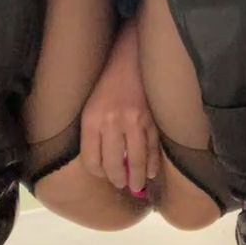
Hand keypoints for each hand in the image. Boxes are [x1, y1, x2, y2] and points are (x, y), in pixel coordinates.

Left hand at [80, 21, 159, 193]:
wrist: (131, 59)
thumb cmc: (108, 85)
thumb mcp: (92, 108)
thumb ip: (96, 136)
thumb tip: (107, 168)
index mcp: (92, 120)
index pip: (92, 162)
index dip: (99, 173)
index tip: (105, 175)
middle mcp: (111, 122)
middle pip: (114, 165)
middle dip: (119, 180)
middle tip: (123, 185)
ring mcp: (134, 121)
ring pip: (136, 160)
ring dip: (139, 178)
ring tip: (138, 185)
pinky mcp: (151, 119)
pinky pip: (153, 148)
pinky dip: (154, 163)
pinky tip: (152, 171)